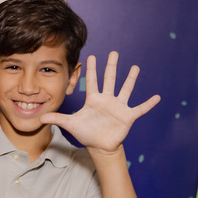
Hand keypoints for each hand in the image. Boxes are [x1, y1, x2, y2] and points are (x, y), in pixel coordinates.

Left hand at [42, 52, 159, 154]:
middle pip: (110, 80)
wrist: (100, 146)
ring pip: (125, 90)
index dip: (92, 69)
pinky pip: (140, 108)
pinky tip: (157, 97)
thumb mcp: (70, 124)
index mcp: (94, 99)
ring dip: (131, 79)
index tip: (92, 56)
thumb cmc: (86, 133)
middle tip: (114, 52)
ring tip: (135, 67)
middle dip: (111, 66)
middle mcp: (107, 99)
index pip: (92, 81)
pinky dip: (148, 104)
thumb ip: (57, 118)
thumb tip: (39, 118)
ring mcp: (118, 107)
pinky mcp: (128, 116)